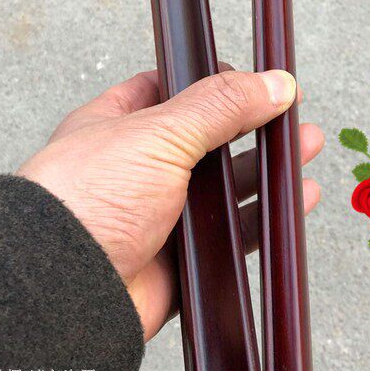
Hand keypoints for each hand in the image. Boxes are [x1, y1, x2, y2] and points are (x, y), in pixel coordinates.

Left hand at [17, 68, 323, 339]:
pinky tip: (293, 203)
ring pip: (225, 188)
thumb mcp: (157, 132)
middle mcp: (140, 168)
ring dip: (266, 170)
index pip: (171, 90)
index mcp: (120, 125)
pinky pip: (232, 236)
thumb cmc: (84, 201)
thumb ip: (220, 107)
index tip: (254, 79)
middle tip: (290, 116)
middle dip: (252, 126)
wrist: (63, 291)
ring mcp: (160, 214)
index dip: (214, 81)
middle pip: (208, 139)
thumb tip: (273, 83)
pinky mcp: (180, 259)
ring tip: (305, 150)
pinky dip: (264, 219)